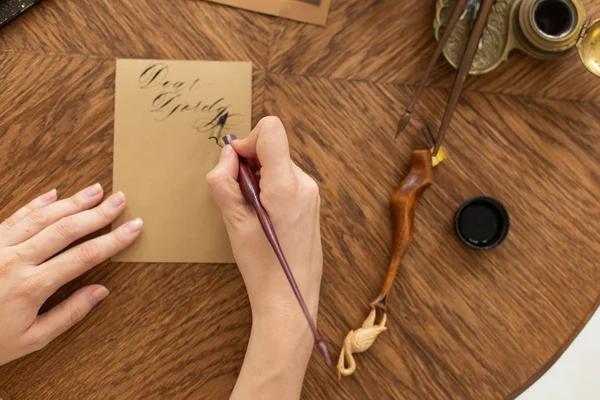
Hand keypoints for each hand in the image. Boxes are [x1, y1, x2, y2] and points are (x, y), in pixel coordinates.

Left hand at [0, 185, 142, 365]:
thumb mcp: (31, 339)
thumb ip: (68, 314)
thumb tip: (100, 292)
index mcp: (32, 286)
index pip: (85, 256)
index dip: (113, 240)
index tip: (134, 227)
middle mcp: (16, 260)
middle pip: (67, 229)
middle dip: (98, 213)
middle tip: (121, 199)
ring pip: (43, 217)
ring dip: (72, 202)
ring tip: (95, 190)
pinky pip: (14, 216)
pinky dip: (36, 204)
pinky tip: (54, 194)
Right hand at [206, 117, 322, 399]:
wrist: (290, 298)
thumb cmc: (262, 266)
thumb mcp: (233, 222)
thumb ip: (224, 181)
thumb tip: (229, 155)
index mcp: (287, 185)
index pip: (271, 130)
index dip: (246, 142)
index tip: (235, 168)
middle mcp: (305, 183)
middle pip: (271, 147)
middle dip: (249, 164)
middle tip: (239, 200)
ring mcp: (311, 193)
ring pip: (277, 163)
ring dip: (258, 178)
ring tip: (252, 213)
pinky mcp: (311, 202)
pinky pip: (285, 179)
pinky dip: (269, 188)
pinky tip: (264, 217)